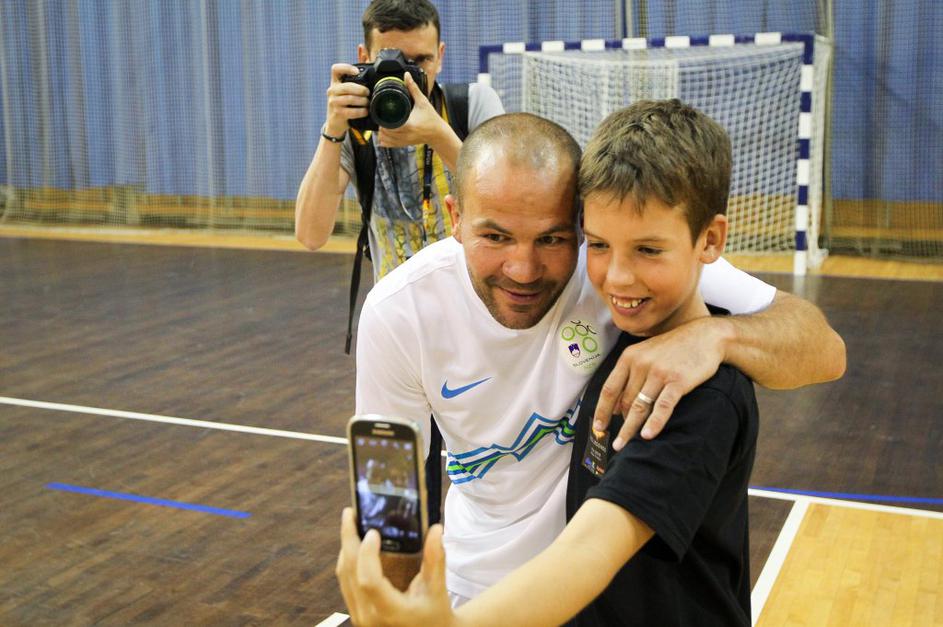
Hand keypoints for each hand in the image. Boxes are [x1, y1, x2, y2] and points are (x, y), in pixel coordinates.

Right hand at [325, 63, 369, 136]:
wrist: (335, 122)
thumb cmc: (344, 105)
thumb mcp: (345, 93)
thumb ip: (354, 85)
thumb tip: (373, 81)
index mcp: (335, 82)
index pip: (335, 69)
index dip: (346, 68)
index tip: (357, 72)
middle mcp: (332, 91)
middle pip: (347, 86)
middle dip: (360, 89)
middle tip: (367, 93)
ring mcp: (333, 102)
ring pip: (350, 99)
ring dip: (362, 101)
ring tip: (367, 103)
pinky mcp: (337, 113)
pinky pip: (352, 111)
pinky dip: (361, 111)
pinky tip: (365, 111)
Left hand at [336, 508, 454, 626]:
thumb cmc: (434, 616)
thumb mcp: (437, 590)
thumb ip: (436, 560)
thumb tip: (436, 529)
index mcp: (390, 611)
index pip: (369, 580)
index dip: (367, 554)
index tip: (373, 532)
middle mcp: (369, 616)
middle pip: (350, 572)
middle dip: (348, 539)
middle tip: (350, 514)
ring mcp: (360, 617)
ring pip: (344, 576)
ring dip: (346, 548)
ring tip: (351, 524)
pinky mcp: (357, 613)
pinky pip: (345, 583)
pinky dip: (348, 561)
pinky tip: (355, 546)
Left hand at [376, 72, 451, 148]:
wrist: (438, 133)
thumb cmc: (431, 118)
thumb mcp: (423, 101)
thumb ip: (413, 88)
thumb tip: (406, 75)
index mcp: (409, 125)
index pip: (389, 126)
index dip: (382, 121)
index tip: (381, 114)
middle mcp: (406, 135)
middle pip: (386, 134)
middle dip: (380, 126)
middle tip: (380, 118)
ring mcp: (405, 141)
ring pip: (386, 141)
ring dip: (381, 134)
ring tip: (381, 125)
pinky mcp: (405, 144)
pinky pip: (390, 145)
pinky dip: (384, 141)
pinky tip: (383, 135)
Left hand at [592, 316, 731, 448]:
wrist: (705, 337)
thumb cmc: (673, 348)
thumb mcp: (645, 354)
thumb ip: (629, 376)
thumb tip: (614, 407)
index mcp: (629, 357)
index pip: (609, 389)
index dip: (601, 411)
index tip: (598, 428)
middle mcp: (640, 364)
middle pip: (624, 401)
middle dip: (619, 424)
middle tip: (617, 441)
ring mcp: (659, 373)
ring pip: (639, 406)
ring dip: (629, 428)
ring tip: (623, 444)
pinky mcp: (677, 381)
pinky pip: (662, 407)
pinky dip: (654, 423)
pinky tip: (647, 435)